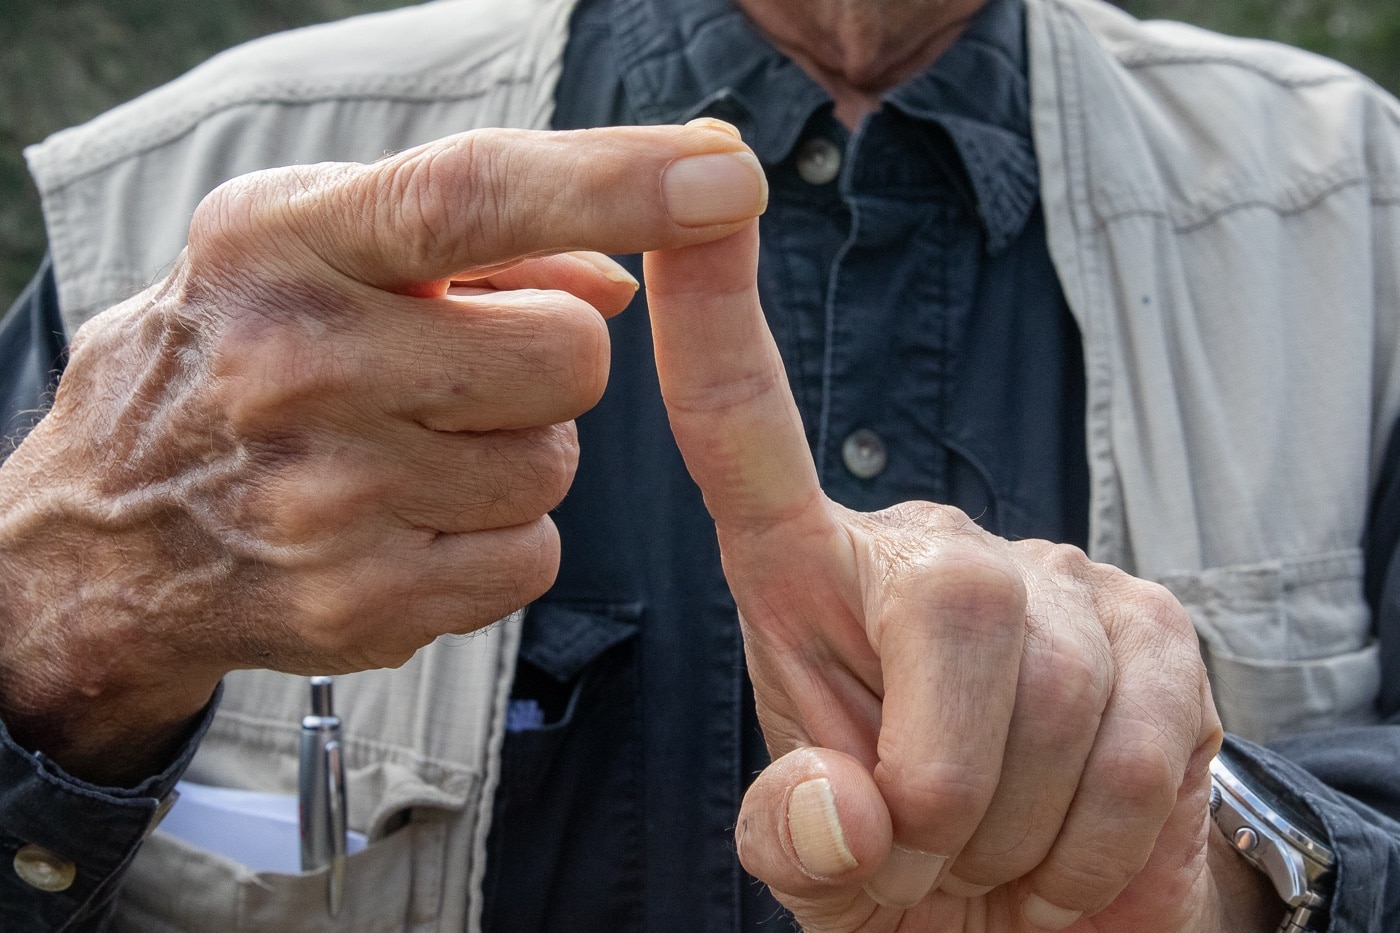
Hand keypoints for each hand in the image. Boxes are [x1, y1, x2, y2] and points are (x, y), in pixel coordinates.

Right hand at [0, 120, 766, 783]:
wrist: (110, 525)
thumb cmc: (236, 354)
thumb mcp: (314, 247)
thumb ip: (476, 238)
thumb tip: (628, 275)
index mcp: (286, 242)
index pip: (475, 194)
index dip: (616, 182)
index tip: (723, 176)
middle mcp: (295, 365)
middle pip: (569, 355)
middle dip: (549, 358)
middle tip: (459, 368)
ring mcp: (326, 498)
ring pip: (555, 466)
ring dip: (515, 454)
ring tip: (412, 447)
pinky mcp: (358, 603)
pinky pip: (530, 558)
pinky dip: (495, 539)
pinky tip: (410, 521)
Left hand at [644, 225, 1244, 930]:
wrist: (1037, 918)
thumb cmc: (904, 862)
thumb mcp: (818, 860)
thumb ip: (795, 836)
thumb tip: (842, 810)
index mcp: (810, 576)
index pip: (746, 432)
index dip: (715, 318)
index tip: (697, 200)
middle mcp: (933, 551)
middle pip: (951, 605)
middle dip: (940, 776)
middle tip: (929, 848)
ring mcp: (1060, 582)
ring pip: (1055, 693)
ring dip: (1013, 828)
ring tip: (993, 846)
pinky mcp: (1162, 633)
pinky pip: (1140, 752)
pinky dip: (1090, 849)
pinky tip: (1064, 847)